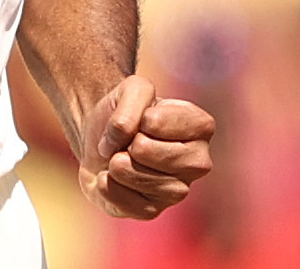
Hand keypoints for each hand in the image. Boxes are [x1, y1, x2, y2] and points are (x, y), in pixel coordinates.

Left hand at [77, 75, 213, 219]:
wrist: (99, 138)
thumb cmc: (124, 112)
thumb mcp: (129, 89)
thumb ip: (133, 102)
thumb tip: (129, 142)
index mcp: (200, 127)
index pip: (173, 124)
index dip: (147, 118)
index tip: (144, 118)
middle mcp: (197, 162)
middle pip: (155, 153)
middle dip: (131, 143)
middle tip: (130, 141)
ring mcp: (178, 190)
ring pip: (142, 180)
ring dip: (117, 164)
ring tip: (117, 157)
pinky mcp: (153, 210)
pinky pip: (127, 203)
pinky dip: (108, 186)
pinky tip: (108, 177)